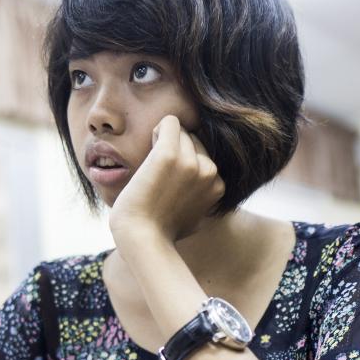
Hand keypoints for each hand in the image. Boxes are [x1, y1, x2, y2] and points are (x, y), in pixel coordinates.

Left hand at [108, 115, 224, 245]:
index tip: (170, 183)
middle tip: (158, 174)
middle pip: (193, 139)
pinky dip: (158, 130)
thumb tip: (198, 192)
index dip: (184, 163)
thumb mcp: (194, 216)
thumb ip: (202, 198)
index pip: (203, 155)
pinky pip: (169, 122)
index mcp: (218, 185)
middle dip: (176, 149)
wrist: (142, 237)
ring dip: (165, 141)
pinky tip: (150, 145)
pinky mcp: (168, 155)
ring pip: (181, 131)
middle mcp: (208, 172)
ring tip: (153, 166)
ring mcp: (190, 162)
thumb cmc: (161, 231)